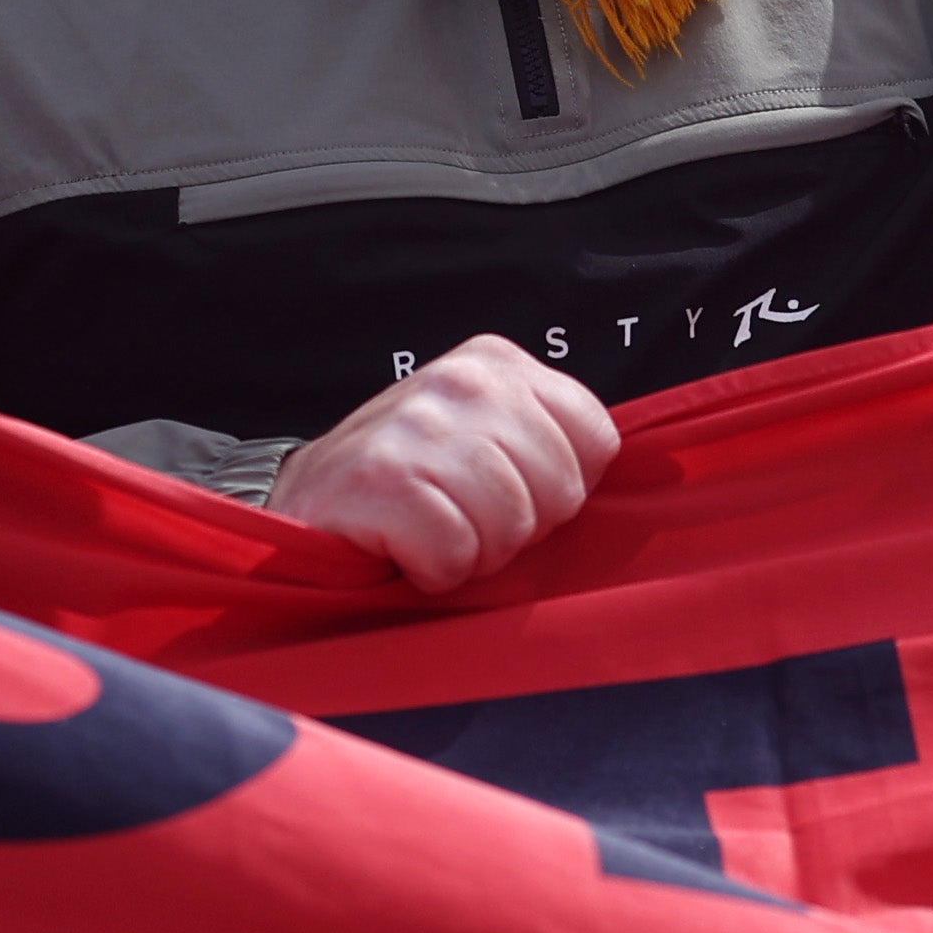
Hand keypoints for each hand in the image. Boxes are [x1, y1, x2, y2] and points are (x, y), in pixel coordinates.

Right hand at [267, 335, 621, 592]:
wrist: (314, 502)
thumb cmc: (410, 478)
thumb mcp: (488, 433)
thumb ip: (548, 438)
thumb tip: (618, 471)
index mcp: (496, 363)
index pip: (595, 437)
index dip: (559, 486)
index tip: (509, 488)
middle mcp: (461, 382)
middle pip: (560, 490)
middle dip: (518, 524)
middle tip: (464, 515)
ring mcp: (420, 427)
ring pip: (511, 525)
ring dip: (474, 551)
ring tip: (435, 529)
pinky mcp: (382, 480)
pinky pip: (455, 552)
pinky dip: (434, 569)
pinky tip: (406, 547)